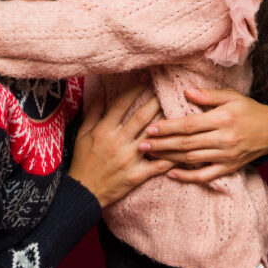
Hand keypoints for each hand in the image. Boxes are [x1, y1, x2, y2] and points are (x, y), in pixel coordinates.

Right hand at [69, 84, 174, 207]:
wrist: (84, 191)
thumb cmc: (83, 161)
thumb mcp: (83, 134)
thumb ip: (94, 112)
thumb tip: (103, 91)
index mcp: (104, 130)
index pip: (122, 103)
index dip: (135, 88)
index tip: (146, 76)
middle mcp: (118, 142)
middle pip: (142, 117)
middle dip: (157, 101)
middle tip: (170, 88)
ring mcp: (129, 159)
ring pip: (153, 138)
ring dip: (168, 125)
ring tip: (181, 112)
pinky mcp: (136, 175)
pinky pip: (158, 165)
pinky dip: (172, 157)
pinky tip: (185, 148)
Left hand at [138, 88, 267, 182]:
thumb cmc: (249, 110)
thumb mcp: (232, 96)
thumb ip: (209, 95)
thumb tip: (186, 91)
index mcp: (222, 119)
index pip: (189, 125)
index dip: (167, 127)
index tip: (150, 128)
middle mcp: (224, 139)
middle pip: (187, 143)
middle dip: (162, 144)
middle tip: (141, 145)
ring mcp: (226, 156)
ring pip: (192, 159)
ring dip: (169, 158)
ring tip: (150, 156)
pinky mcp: (229, 168)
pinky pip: (205, 176)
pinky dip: (187, 176)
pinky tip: (170, 173)